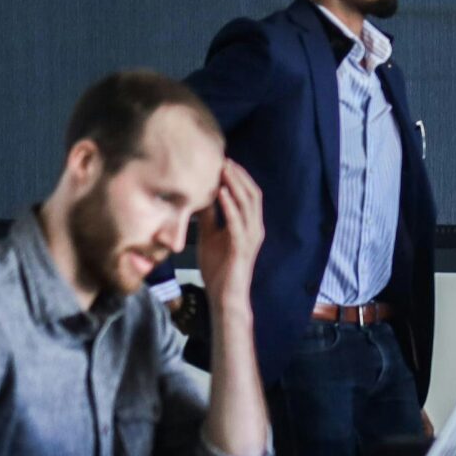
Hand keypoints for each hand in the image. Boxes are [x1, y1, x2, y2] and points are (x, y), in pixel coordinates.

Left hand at [196, 159, 265, 317]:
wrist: (224, 296)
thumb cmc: (219, 268)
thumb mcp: (210, 235)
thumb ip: (209, 216)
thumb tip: (200, 195)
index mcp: (249, 225)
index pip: (249, 194)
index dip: (238, 176)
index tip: (222, 160)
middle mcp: (255, 228)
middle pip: (252, 193)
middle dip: (238, 175)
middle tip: (223, 158)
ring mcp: (251, 237)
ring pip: (248, 203)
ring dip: (235, 184)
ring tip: (222, 169)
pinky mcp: (242, 247)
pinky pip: (237, 222)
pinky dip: (229, 205)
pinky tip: (219, 192)